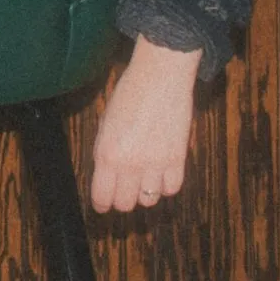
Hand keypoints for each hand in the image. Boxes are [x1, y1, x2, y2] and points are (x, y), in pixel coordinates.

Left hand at [87, 38, 200, 213]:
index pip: (102, 197)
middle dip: (122, 199)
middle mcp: (130, 163)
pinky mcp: (178, 159)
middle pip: (125, 204)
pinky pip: (172, 189)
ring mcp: (155, 163)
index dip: (101, 204)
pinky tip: (162, 172)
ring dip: (145, 192)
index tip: (103, 204)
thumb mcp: (105, 123)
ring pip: (149, 200)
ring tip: (144, 177)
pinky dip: (166, 185)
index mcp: (107, 153)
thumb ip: (104, 152)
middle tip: (124, 189)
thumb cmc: (130, 94)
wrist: (160, 76)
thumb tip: (105, 177)